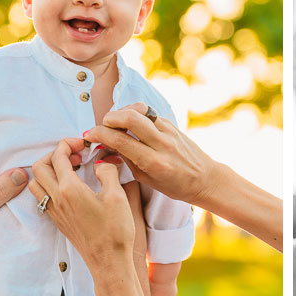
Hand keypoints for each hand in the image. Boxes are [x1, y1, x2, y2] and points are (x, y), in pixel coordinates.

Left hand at [28, 138, 136, 276]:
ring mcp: (55, 211)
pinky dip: (49, 184)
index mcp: (70, 189)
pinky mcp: (57, 220)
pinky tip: (68, 186)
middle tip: (75, 154)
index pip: (58, 156)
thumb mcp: (117, 196)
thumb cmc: (115, 230)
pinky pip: (42, 197)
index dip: (68, 143)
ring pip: (36, 182)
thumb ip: (107, 172)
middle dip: (54, 154)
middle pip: (39, 166)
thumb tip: (101, 161)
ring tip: (69, 169)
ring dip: (48, 170)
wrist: (108, 261)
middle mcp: (57, 199)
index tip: (83, 143)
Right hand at [85, 103, 216, 206]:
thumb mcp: (146, 179)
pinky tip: (130, 124)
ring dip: (121, 112)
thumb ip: (126, 160)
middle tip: (102, 125)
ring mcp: (169, 131)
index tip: (90, 135)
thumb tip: (106, 144)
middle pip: (130, 117)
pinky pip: (148, 113)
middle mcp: (162, 144)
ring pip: (139, 109)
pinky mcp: (172, 124)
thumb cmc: (174, 185)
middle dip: (109, 117)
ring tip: (115, 123)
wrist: (205, 179)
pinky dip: (135, 114)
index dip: (100, 134)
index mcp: (154, 162)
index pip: (120, 140)